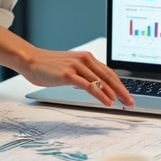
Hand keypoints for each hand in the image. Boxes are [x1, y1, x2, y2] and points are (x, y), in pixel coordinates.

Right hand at [19, 48, 134, 107]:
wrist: (30, 60)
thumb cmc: (47, 66)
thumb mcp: (70, 68)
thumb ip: (83, 74)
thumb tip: (94, 86)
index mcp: (86, 57)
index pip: (109, 72)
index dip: (120, 84)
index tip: (127, 95)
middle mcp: (84, 60)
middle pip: (109, 76)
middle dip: (122, 90)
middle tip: (131, 101)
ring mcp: (77, 66)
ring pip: (101, 81)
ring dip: (114, 93)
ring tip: (122, 103)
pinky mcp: (68, 75)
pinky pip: (89, 86)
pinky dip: (100, 94)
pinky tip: (107, 101)